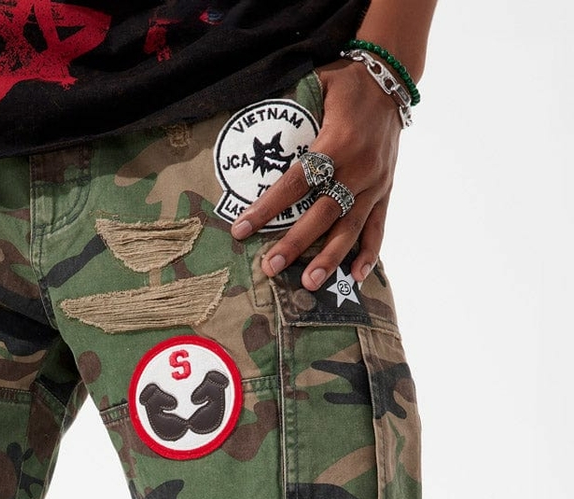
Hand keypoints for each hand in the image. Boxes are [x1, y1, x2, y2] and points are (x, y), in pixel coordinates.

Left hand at [231, 59, 402, 288]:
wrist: (392, 78)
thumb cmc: (347, 83)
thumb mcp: (318, 85)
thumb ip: (290, 108)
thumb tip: (253, 128)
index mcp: (336, 143)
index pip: (296, 182)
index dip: (268, 207)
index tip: (242, 228)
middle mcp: (358, 168)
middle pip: (322, 213)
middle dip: (295, 243)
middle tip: (271, 267)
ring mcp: (374, 183)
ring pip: (350, 228)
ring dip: (330, 258)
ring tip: (310, 283)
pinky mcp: (386, 190)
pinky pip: (378, 227)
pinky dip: (369, 253)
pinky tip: (355, 276)